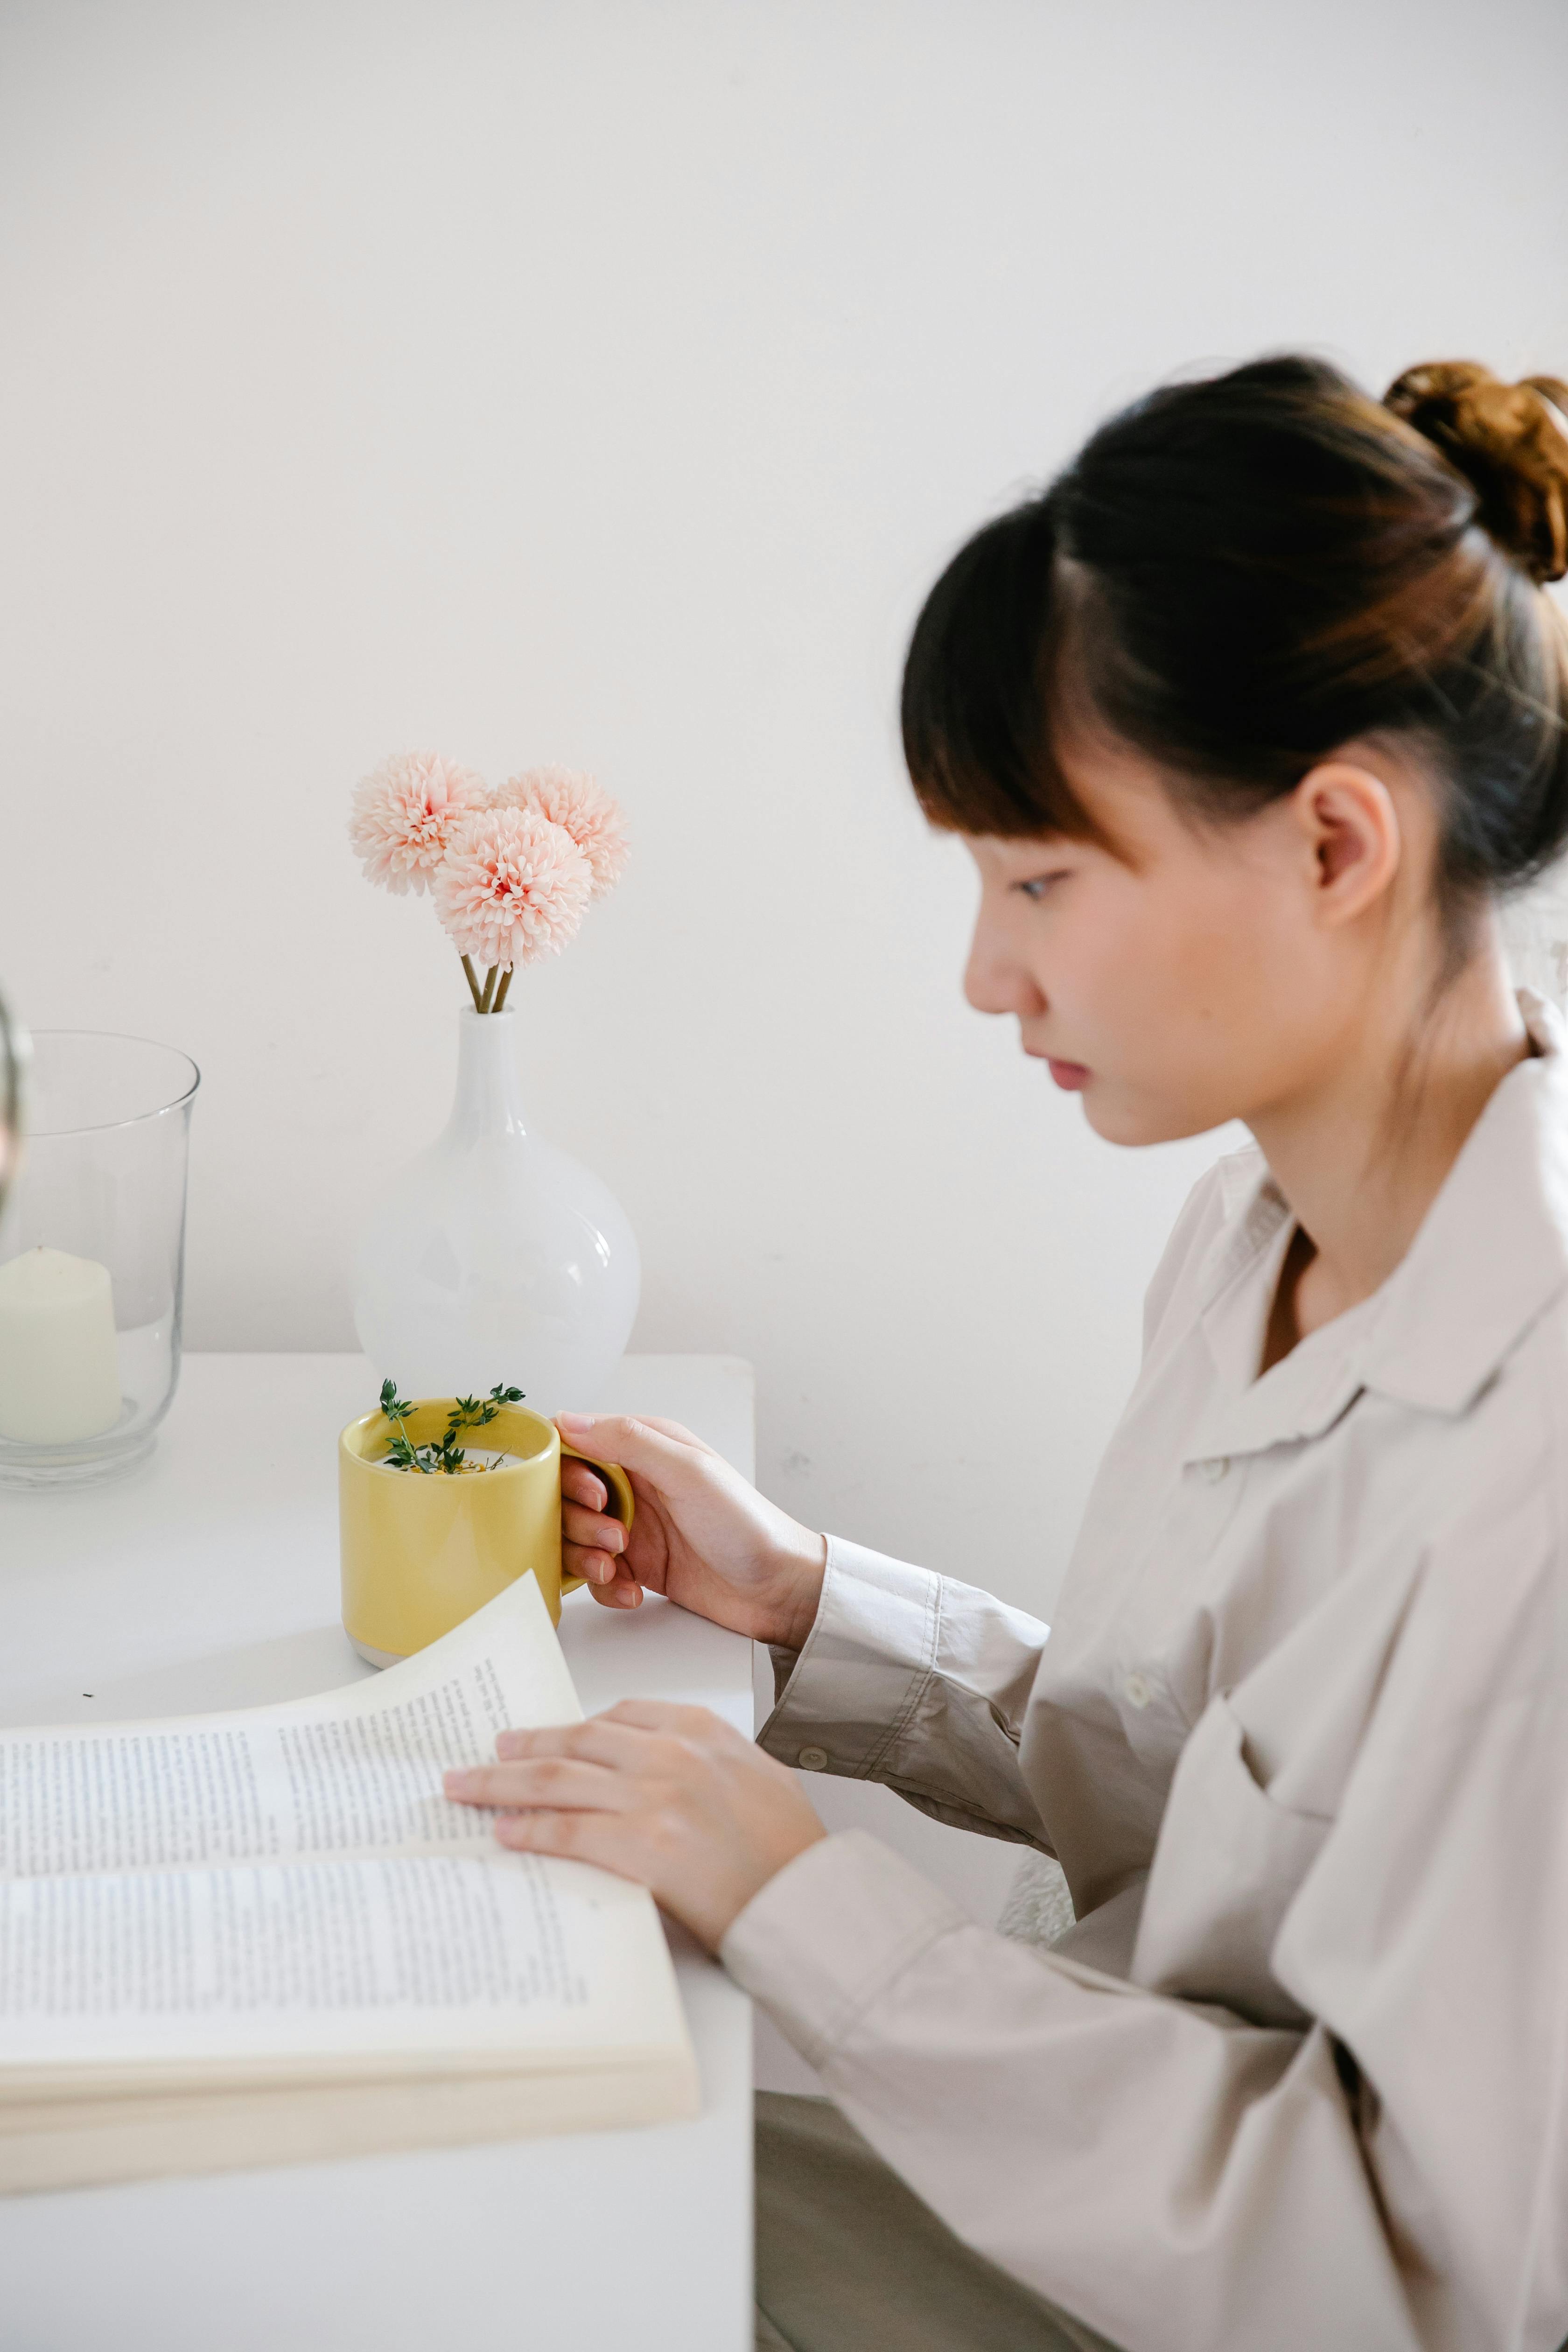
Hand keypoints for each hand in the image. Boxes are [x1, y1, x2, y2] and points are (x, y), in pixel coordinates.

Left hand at [444, 1703, 826, 1950]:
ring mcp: (653, 1796)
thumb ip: (702, 1763)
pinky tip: (504, 1831)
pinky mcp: (639, 1845)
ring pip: (558, 1779)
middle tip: (491, 1750)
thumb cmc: (790, 1850)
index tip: (548, 1734)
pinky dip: (529, 1829)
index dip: (573, 1725)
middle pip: (576, 1740)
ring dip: (503, 1782)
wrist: (808, 1899)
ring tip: (469, 1786)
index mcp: (702, 1729)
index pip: (619, 1715)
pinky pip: (566, 1830)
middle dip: (524, 1746)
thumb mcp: (753, 1777)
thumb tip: (649, 1778)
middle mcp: (672, 1753)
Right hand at [557, 1413, 825, 1649]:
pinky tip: (632, 1591)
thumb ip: (627, 1440)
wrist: (777, 1588)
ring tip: (618, 1567)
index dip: (569, 1471)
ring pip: (575, 1537)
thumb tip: (568, 1420)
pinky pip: (595, 1575)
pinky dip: (605, 1587)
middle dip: (580, 1521)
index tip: (591, 1495)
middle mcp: (634, 1484)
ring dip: (587, 1556)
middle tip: (616, 1537)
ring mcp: (633, 1526)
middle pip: (567, 1495)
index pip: (577, 1444)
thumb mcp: (688, 1471)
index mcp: (646, 1448)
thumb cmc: (746, 1524)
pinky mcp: (637, 1566)